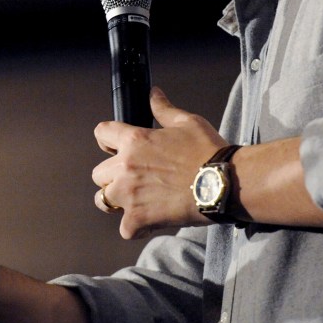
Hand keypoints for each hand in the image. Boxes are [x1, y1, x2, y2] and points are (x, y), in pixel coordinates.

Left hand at [92, 87, 225, 238]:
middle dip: (112, 175)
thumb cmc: (208, 151)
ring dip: (116, 201)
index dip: (107, 140)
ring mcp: (129, 195)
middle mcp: (125, 167)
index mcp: (134, 141)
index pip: (102, 133)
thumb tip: (153, 93)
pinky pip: (125, 228)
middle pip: (98, 173)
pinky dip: (136, 227)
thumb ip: (164, 109)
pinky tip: (151, 221)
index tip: (115, 148)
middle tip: (134, 178)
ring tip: (135, 201)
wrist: (224, 182)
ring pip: (103, 200)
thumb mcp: (186, 122)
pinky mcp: (139, 219)